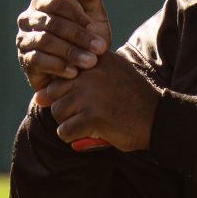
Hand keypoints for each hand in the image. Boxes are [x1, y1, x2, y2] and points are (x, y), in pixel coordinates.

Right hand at [16, 0, 111, 97]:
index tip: (93, 26)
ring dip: (71, 52)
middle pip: (52, 22)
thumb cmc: (88, 40)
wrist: (83, 73)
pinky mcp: (24, 59)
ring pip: (45, 41)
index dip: (76, 14)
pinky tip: (74, 72)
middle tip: (99, 48)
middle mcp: (29, 18)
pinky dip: (58, 66)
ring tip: (91, 62)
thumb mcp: (95, 18)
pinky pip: (38, 60)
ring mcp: (23, 39)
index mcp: (43, 2)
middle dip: (78, 36)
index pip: (56, 1)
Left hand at [44, 48, 160, 151]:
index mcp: (95, 60)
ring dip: (70, 124)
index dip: (68, 93)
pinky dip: (73, 138)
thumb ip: (77, 80)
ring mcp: (90, 95)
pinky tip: (90, 134)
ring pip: (57, 113)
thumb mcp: (111, 76)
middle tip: (86, 114)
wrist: (159, 119)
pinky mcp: (92, 117)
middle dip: (66, 108)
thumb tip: (37, 97)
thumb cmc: (132, 100)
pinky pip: (64, 131)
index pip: (61, 74)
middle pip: (54, 93)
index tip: (86, 100)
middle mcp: (90, 73)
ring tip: (89, 124)